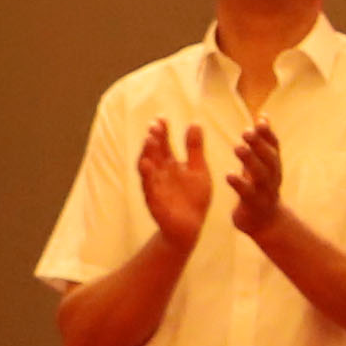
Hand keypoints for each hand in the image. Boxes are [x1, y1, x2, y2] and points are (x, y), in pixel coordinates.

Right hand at [134, 116, 215, 249]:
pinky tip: (146, 164)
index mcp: (170, 164)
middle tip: (154, 126)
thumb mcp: (199, 170)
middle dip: (153, 139)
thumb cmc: (194, 198)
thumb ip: (195, 149)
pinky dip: (147, 176)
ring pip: (147, 167)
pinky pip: (148, 188)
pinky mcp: (155, 201)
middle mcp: (160, 173)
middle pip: (153, 153)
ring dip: (147, 154)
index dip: (162, 131)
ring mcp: (155, 186)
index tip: (162, 118)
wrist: (191, 227)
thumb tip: (194, 123)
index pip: (163, 144)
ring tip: (149, 139)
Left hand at [227, 123, 295, 242]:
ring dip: (250, 161)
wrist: (266, 223)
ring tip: (237, 148)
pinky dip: (240, 184)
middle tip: (246, 132)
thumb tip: (263, 116)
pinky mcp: (253, 206)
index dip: (268, 134)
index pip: (274, 147)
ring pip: (260, 175)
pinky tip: (229, 175)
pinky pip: (248, 194)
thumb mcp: (263, 164)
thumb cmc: (261, 188)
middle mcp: (272, 178)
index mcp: (274, 166)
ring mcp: (265, 192)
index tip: (260, 121)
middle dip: (259, 144)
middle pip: (269, 159)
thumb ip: (262, 142)